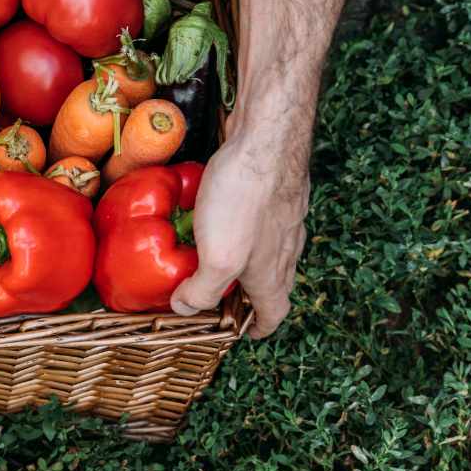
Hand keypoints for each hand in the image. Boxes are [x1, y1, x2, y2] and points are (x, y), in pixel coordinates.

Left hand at [170, 94, 309, 337]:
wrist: (268, 138)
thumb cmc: (246, 199)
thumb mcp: (219, 257)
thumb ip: (202, 289)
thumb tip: (184, 308)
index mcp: (273, 275)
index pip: (273, 315)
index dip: (258, 328)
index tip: (245, 332)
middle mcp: (286, 250)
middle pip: (271, 285)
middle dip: (246, 295)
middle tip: (219, 294)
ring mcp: (285, 220)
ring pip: (267, 253)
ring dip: (244, 261)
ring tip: (213, 257)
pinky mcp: (276, 192)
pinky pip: (260, 222)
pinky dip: (242, 229)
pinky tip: (220, 215)